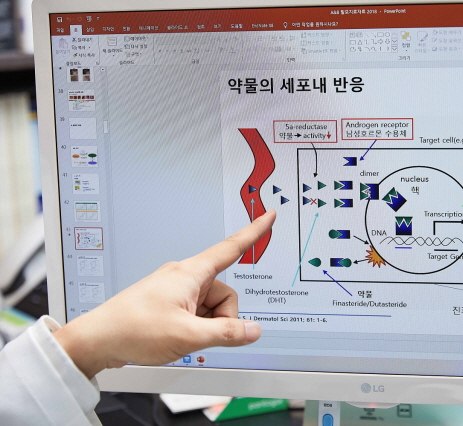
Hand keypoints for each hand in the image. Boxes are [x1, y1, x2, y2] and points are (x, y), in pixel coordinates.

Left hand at [54, 210, 275, 378]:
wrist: (97, 340)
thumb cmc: (134, 329)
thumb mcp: (188, 335)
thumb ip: (227, 333)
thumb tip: (252, 330)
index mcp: (191, 273)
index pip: (231, 248)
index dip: (254, 232)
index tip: (268, 217)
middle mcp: (185, 277)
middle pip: (224, 293)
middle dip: (221, 318)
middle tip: (201, 335)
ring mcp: (176, 290)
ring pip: (211, 306)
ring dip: (206, 325)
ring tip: (183, 337)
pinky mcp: (169, 302)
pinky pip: (196, 312)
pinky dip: (195, 327)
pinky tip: (178, 337)